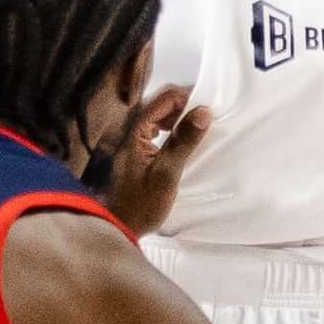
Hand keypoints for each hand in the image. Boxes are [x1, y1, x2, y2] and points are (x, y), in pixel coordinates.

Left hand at [97, 83, 210, 238]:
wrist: (115, 226)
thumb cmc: (139, 205)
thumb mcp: (166, 174)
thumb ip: (183, 141)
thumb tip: (203, 111)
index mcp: (134, 129)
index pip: (165, 98)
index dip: (188, 97)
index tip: (209, 105)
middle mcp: (127, 127)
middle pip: (159, 102)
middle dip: (183, 104)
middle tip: (205, 116)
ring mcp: (126, 137)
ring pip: (155, 113)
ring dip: (176, 115)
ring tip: (194, 127)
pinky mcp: (129, 148)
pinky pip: (150, 126)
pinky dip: (166, 126)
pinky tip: (175, 139)